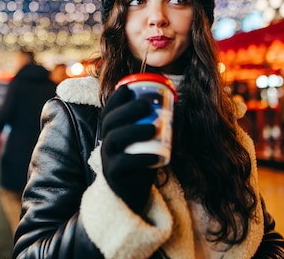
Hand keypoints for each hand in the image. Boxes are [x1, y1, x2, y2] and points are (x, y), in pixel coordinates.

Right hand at [101, 85, 158, 213]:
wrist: (133, 195)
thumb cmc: (141, 164)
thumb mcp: (146, 143)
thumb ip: (155, 125)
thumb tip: (177, 105)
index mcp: (112, 133)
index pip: (109, 111)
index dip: (116, 99)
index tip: (128, 88)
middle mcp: (106, 143)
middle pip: (110, 122)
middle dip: (126, 110)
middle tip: (146, 104)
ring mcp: (108, 159)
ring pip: (114, 139)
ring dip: (133, 130)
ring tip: (154, 127)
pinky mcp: (114, 176)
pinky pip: (124, 164)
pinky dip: (141, 158)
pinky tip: (158, 157)